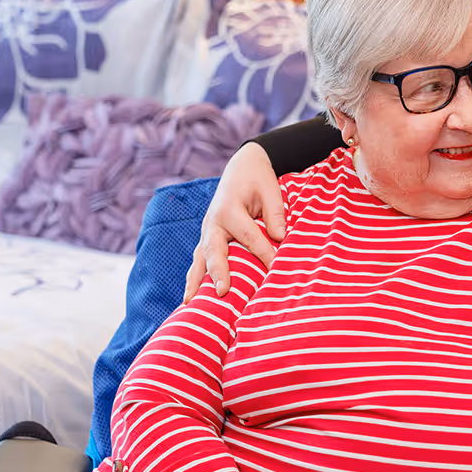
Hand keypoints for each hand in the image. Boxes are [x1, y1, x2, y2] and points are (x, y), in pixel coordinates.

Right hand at [183, 142, 284, 300]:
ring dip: (196, 281)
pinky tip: (191, 299)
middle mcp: (213, 222)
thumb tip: (280, 240)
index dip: (264, 254)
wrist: (242, 167)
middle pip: (213, 250)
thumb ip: (275, 215)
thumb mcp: (270, 190)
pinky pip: (199, 260)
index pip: (248, 237)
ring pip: (200, 258)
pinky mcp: (206, 238)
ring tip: (191, 304)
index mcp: (229, 208)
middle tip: (222, 291)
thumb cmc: (258, 179)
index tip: (276, 270)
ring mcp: (207, 231)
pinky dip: (195, 278)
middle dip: (218, 271)